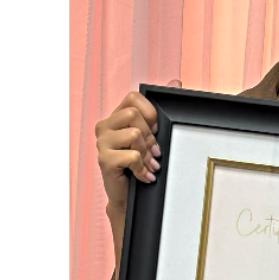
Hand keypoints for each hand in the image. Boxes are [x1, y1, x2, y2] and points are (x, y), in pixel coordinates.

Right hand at [94, 86, 176, 208]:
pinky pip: (132, 156)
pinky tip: (144, 176)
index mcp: (116, 117)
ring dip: (147, 153)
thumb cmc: (141, 165)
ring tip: (149, 166)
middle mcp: (105, 126)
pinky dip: (143, 168)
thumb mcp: (153, 136)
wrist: (129, 197)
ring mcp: (102, 143)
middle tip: (154, 153)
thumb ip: (160, 110)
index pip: (133, 98)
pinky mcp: (104, 160)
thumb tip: (176, 82)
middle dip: (151, 136)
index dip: (150, 112)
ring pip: (134, 134)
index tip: (157, 129)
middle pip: (134, 115)